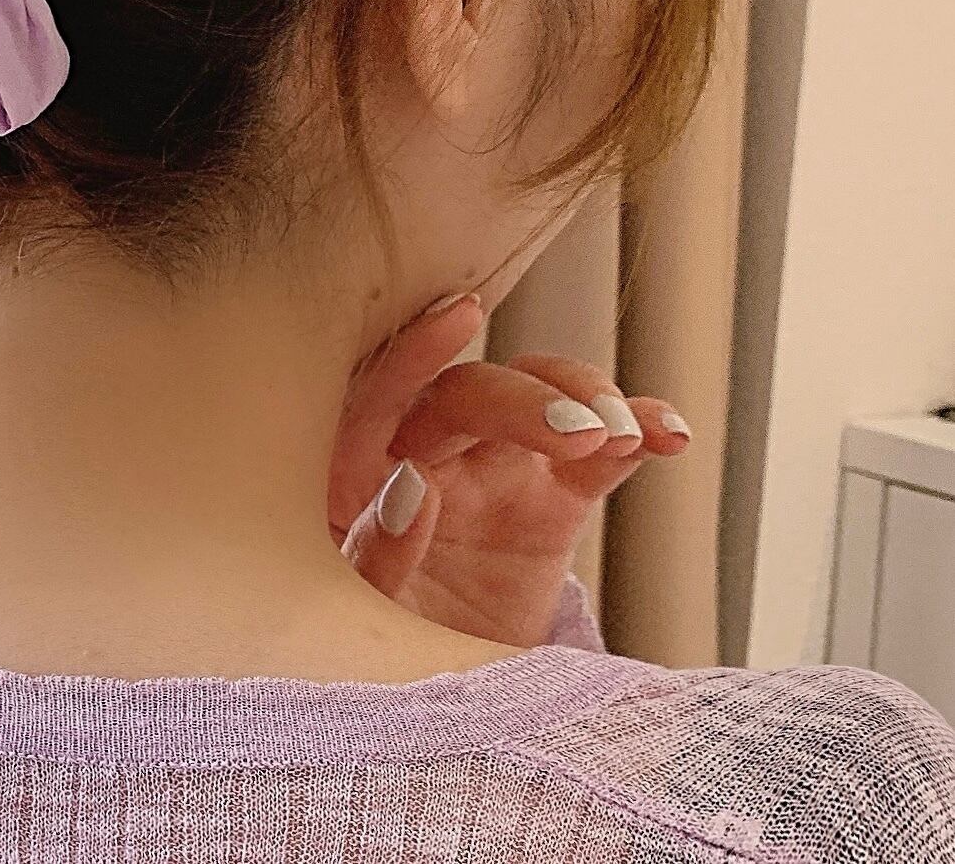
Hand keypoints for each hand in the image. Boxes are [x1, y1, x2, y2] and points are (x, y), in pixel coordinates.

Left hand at [327, 295, 691, 646]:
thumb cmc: (374, 647)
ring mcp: (492, 469)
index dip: (417, 351)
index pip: (379, 394)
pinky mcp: (552, 498)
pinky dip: (635, 433)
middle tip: (576, 433)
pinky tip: (668, 435)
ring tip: (619, 436)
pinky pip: (597, 454)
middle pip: (468, 396)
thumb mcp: (359, 616)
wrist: (439, 706)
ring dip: (581, 400)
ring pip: (537, 399)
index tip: (461, 318)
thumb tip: (409, 484)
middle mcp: (425, 452)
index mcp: (357, 472)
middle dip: (524, 402)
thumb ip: (375, 555)